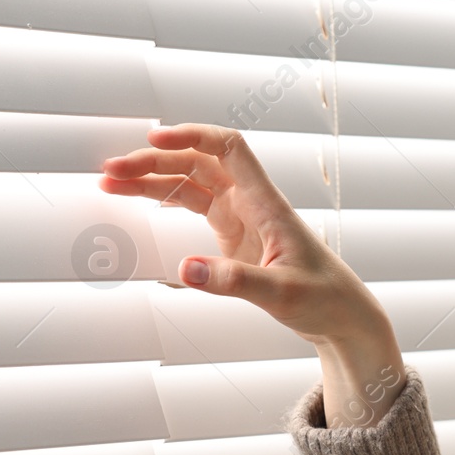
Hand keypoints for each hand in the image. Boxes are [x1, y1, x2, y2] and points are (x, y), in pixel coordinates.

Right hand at [99, 123, 404, 426]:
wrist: (343, 318)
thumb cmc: (325, 299)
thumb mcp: (282, 294)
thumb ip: (234, 281)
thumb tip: (185, 269)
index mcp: (267, 205)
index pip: (229, 149)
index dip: (192, 135)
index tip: (154, 139)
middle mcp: (252, 204)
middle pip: (197, 163)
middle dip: (154, 161)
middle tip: (111, 172)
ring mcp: (242, 218)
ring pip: (191, 183)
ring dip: (152, 180)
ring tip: (111, 184)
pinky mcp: (235, 237)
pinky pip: (194, 206)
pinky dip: (165, 200)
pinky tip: (139, 200)